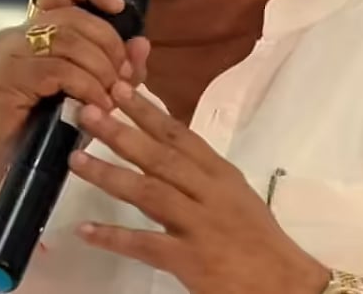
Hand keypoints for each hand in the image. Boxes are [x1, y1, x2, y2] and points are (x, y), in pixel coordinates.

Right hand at [0, 0, 150, 206]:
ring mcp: (10, 54)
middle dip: (110, 47)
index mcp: (39, 29)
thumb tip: (142, 42)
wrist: (14, 169)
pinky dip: (86, 87)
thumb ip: (120, 67)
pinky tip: (97, 106)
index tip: (119, 6)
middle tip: (125, 79)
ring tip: (113, 97)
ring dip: (101, 70)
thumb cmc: (54, 128)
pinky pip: (58, 70)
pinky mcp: (7, 78)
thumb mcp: (97, 91)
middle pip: (76, 18)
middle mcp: (19, 33)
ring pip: (69, 42)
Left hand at [69, 81, 329, 293]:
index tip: (120, 88)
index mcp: (221, 174)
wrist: (285, 283)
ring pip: (149, 193)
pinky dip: (114, 236)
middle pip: (160, 157)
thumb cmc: (259, 240)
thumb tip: (165, 150)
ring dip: (110, 175)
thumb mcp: (236, 196)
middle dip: (122, 132)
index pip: (180, 135)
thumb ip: (202, 175)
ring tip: (77, 159)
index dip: (148, 111)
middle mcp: (210, 193)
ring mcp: (199, 225)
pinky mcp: (190, 259)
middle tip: (89, 112)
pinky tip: (85, 229)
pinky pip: (145, 244)